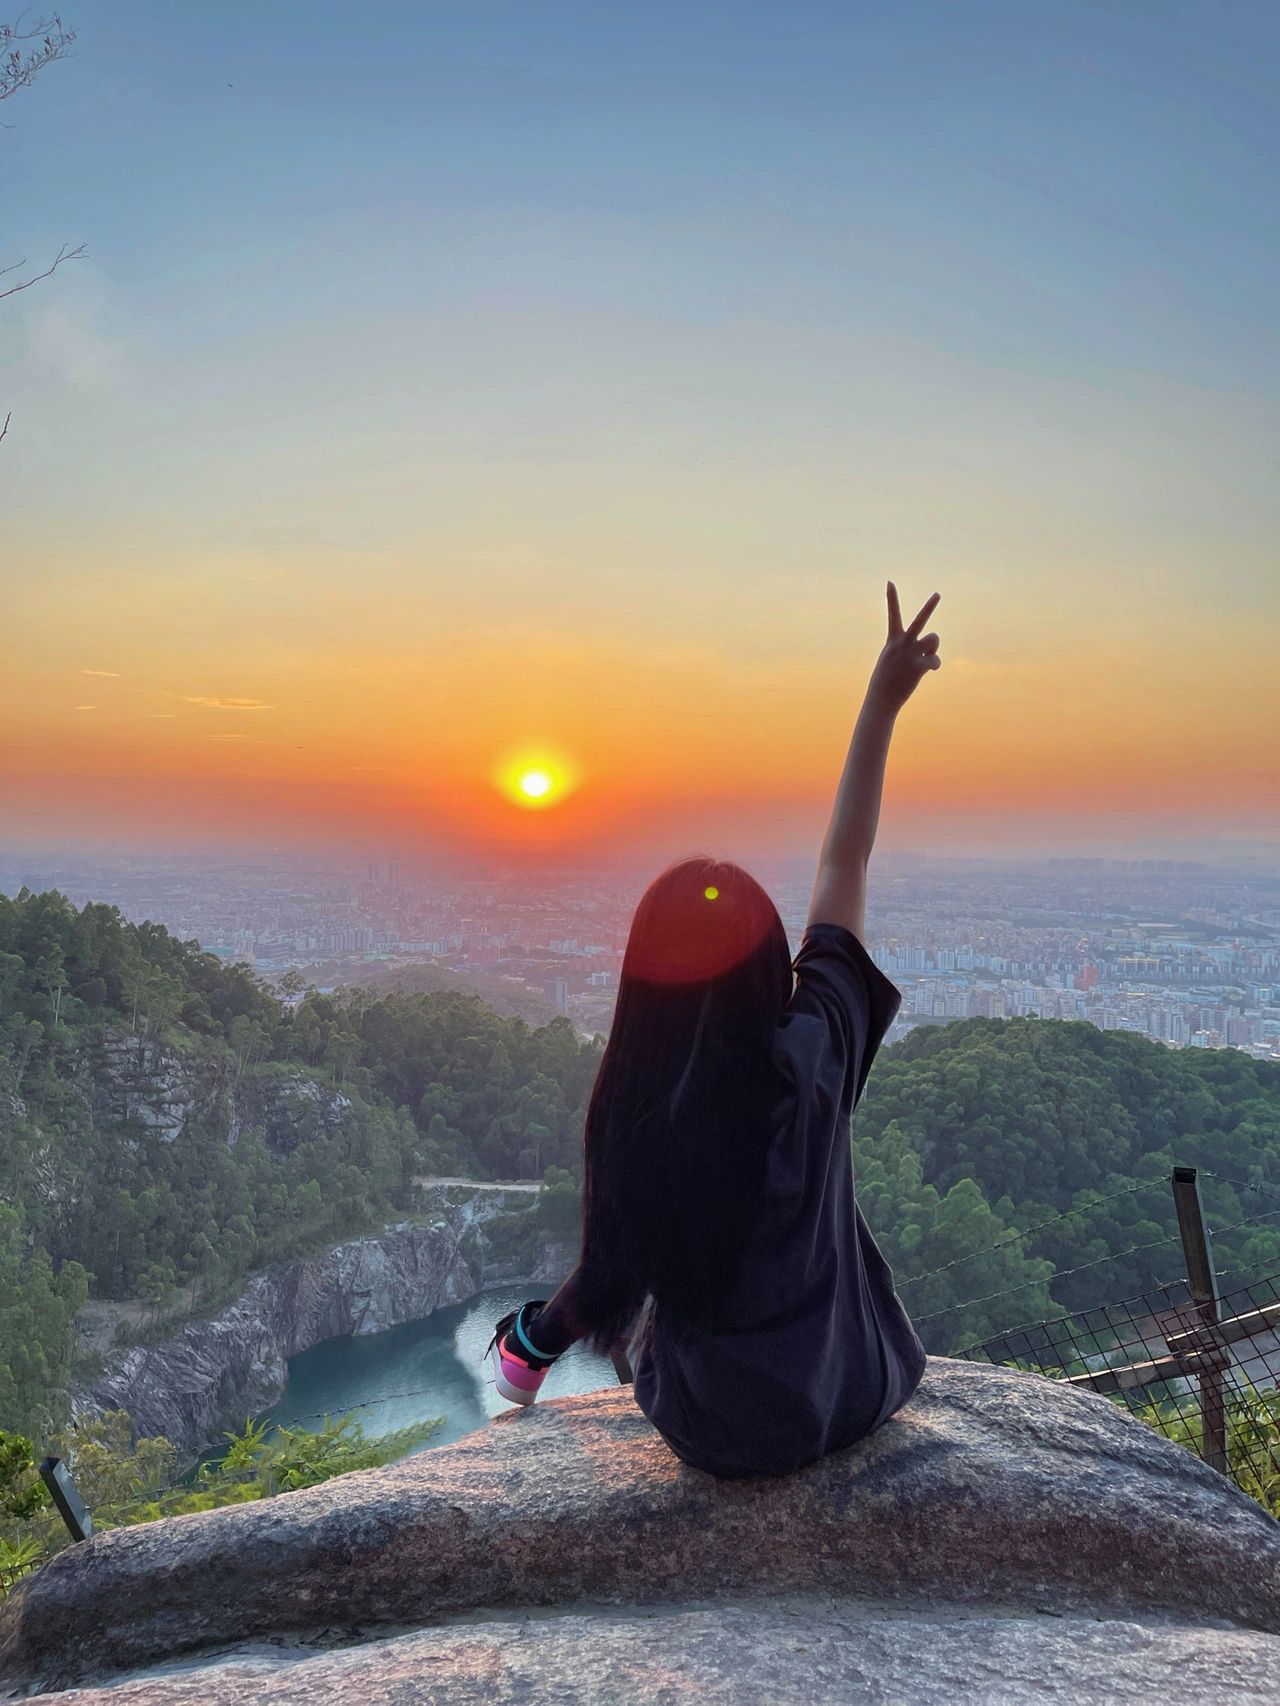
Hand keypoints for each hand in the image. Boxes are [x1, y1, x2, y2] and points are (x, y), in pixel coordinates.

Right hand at [868, 582, 941, 712]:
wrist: (881, 699)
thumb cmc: (886, 679)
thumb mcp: (892, 659)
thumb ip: (909, 649)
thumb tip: (929, 648)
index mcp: (893, 640)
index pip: (893, 614)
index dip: (891, 597)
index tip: (890, 582)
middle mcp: (902, 644)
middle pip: (919, 621)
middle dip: (929, 607)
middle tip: (938, 594)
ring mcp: (910, 655)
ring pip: (933, 639)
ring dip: (933, 646)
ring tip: (925, 657)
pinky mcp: (918, 667)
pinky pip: (935, 660)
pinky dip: (935, 664)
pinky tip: (930, 669)